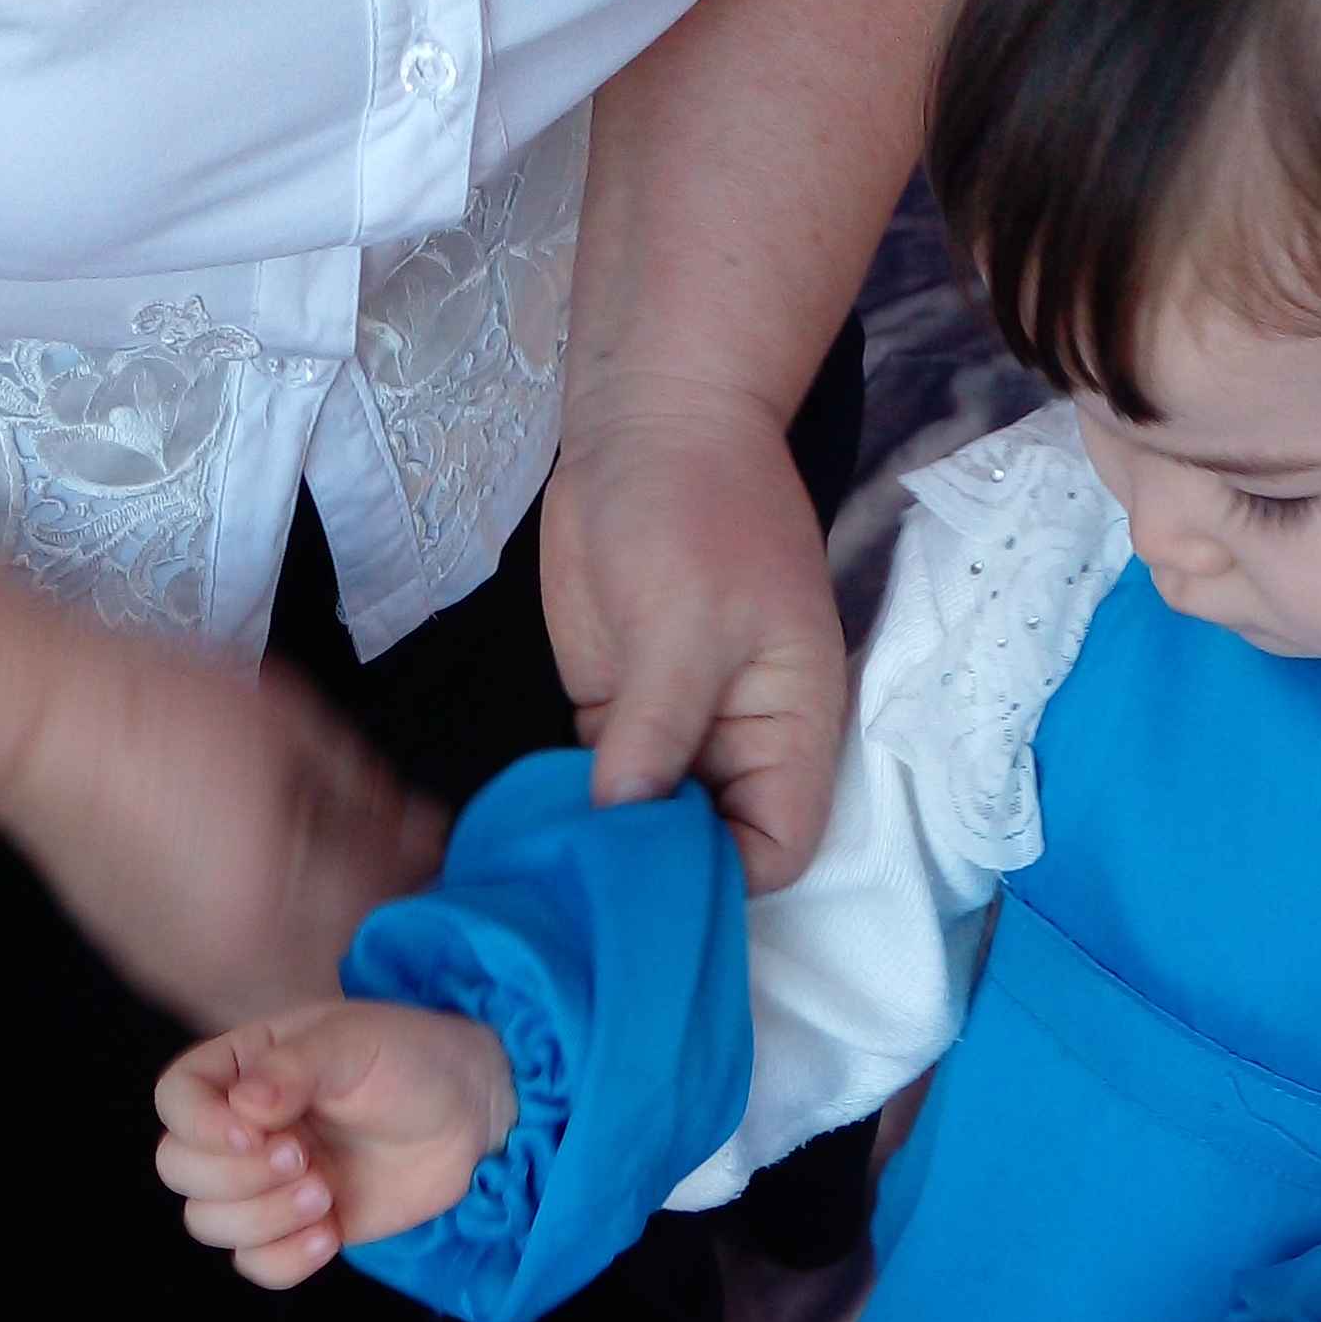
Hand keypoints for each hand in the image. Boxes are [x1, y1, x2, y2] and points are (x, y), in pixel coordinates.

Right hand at [0, 635, 444, 1028]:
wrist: (40, 726)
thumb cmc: (158, 710)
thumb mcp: (287, 728)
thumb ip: (363, 794)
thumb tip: (422, 838)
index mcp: (275, 910)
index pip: (384, 927)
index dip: (428, 898)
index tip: (448, 870)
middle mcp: (233, 967)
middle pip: (345, 981)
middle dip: (387, 944)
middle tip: (416, 899)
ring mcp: (188, 978)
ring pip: (294, 1001)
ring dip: (334, 968)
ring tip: (356, 912)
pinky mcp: (158, 971)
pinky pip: (244, 994)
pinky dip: (284, 971)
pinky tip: (293, 927)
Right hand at [155, 1001, 517, 1285]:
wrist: (471, 1115)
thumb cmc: (410, 1059)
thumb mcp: (352, 1042)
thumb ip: (292, 1069)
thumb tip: (243, 1107)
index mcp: (242, 1069)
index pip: (174, 1099)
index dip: (198, 1125)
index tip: (255, 1132)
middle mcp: (242, 1128)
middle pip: (179, 1169)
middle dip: (235, 1176)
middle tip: (303, 1160)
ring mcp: (267, 1183)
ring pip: (208, 1223)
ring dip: (261, 1218)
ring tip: (324, 1194)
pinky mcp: (299, 1228)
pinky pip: (255, 1265)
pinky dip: (283, 1260)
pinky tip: (329, 1236)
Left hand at [542, 383, 848, 893]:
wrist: (648, 424)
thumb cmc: (695, 509)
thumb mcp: (682, 624)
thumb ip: (657, 732)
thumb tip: (624, 828)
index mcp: (790, 732)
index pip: (777, 850)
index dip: (726, 879)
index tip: (651, 886)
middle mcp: (738, 750)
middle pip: (711, 853)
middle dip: (656, 876)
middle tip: (581, 897)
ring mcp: (675, 737)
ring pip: (650, 829)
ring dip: (605, 850)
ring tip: (548, 877)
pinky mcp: (617, 719)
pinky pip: (601, 792)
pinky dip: (572, 814)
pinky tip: (530, 833)